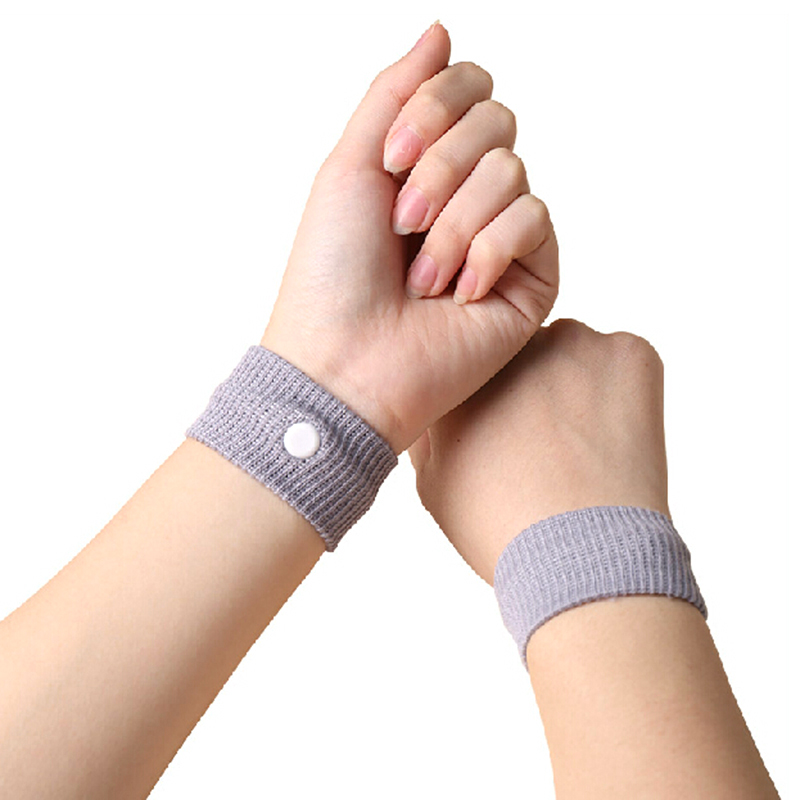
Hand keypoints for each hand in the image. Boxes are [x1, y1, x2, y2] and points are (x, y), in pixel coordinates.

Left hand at [261, 23, 557, 453]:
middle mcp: (468, 195)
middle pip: (498, 121)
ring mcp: (502, 237)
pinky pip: (535, 220)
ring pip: (513, 170)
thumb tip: (441, 30)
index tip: (392, 157)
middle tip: (402, 222)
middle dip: (442, 166)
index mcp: (425, 165)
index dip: (437, 106)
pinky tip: (461, 294)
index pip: (470, 89)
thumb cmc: (333, 273)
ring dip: (456, 222)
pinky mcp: (531, 277)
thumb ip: (396, 92)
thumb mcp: (350, 163)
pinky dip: (488, 251)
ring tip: (424, 278)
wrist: (347, 362)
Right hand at [409, 319, 669, 582]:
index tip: (501, 431)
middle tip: (544, 440)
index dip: (488, 401)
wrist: (581, 555)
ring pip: (571, 352)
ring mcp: (573, 342)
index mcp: (461, 373)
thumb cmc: (504, 528)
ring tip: (582, 443)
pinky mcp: (629, 352)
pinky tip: (613, 435)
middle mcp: (512, 347)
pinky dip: (620, 389)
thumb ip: (429, 433)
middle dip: (529, 384)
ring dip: (572, 381)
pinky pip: (622, 361)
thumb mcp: (434, 486)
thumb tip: (435, 410)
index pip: (472, 366)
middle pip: (520, 354)